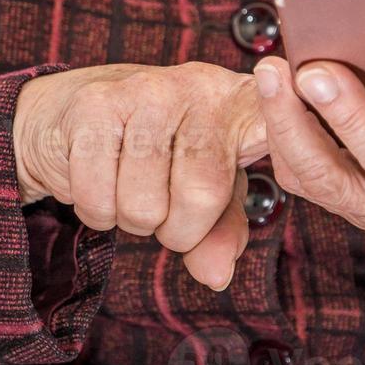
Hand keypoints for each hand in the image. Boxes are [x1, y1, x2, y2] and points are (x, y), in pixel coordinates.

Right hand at [12, 63, 267, 288]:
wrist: (68, 117)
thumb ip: (222, 231)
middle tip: (163, 206)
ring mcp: (146, 91)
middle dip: (176, 229)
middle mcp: (200, 88)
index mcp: (241, 106)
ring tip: (128, 186)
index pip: (276, 122)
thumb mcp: (204, 189)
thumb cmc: (155, 155)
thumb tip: (217, 276)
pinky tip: (99, 178)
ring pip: (145, 206)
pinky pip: (99, 198)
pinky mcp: (95, 104)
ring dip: (130, 219)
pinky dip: (96, 210)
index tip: (295, 97)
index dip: (292, 119)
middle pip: (202, 195)